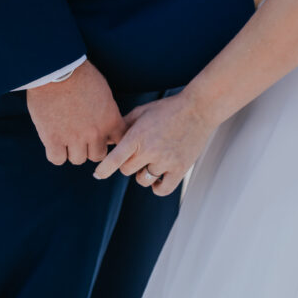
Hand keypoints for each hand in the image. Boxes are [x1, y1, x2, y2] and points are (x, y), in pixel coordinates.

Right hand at [26, 59, 126, 165]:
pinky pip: (57, 159)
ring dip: (72, 150)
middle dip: (90, 148)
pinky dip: (55, 153)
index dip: (109, 141)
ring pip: (78, 159)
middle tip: (81, 137)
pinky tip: (53, 142)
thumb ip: (107, 113)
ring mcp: (74, 137)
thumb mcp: (104, 93)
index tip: (102, 138)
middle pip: (97, 155)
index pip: (118, 143)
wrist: (57, 70)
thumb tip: (108, 127)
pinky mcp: (53, 139)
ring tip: (65, 137)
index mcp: (110, 120)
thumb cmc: (81, 76)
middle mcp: (95, 133)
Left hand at [93, 89, 217, 196]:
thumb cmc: (168, 109)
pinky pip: (161, 189)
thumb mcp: (142, 112)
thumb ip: (123, 126)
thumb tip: (106, 140)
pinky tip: (158, 176)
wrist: (199, 108)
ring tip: (152, 161)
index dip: (103, 170)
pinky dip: (157, 186)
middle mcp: (150, 151)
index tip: (98, 174)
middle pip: (126, 170)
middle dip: (129, 162)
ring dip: (142, 173)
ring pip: (142, 180)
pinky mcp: (180, 169)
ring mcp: (166, 161)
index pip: (114, 160)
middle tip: (140, 152)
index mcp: (138, 136)